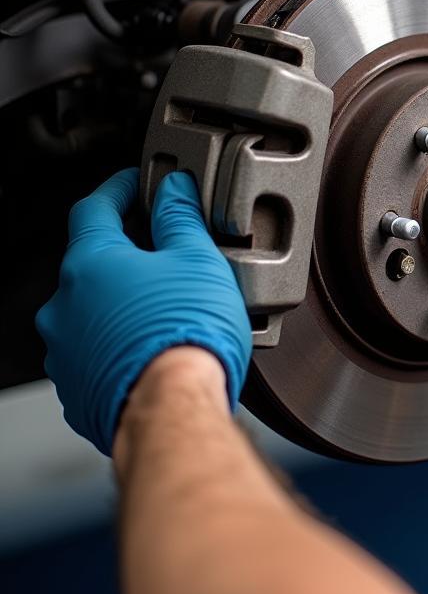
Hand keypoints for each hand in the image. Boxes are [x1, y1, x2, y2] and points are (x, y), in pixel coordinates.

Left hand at [36, 168, 251, 454]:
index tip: (137, 183)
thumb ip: (180, 217)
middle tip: (167, 254)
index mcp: (90, 264)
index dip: (118, 189)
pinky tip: (156, 347)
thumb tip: (174, 188)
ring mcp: (64, 351)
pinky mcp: (76, 388)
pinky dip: (121, 343)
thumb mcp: (198, 258)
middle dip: (127, 254)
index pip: (94, 207)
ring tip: (169, 311)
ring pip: (93, 311)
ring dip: (123, 304)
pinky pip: (96, 353)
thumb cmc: (186, 334)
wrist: (174, 409)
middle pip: (93, 263)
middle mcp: (64, 306)